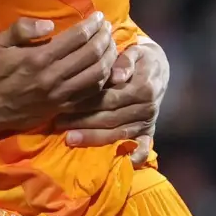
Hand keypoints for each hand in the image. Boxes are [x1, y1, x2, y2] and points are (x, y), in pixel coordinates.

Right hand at [0, 12, 115, 144]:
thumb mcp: (0, 43)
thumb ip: (22, 29)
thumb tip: (49, 23)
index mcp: (39, 58)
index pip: (76, 38)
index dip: (92, 25)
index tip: (99, 16)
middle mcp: (54, 76)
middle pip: (92, 54)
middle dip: (104, 37)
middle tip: (107, 28)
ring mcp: (61, 94)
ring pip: (97, 74)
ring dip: (108, 57)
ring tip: (110, 45)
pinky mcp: (64, 107)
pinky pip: (92, 93)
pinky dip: (103, 78)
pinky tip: (105, 67)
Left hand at [55, 39, 168, 165]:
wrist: (158, 69)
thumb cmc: (138, 59)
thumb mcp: (135, 52)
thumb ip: (125, 61)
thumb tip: (116, 76)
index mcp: (142, 88)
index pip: (109, 98)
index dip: (86, 103)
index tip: (64, 105)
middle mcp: (147, 108)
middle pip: (110, 118)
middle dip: (82, 123)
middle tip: (58, 124)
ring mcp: (148, 122)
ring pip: (118, 134)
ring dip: (93, 138)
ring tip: (69, 139)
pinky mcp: (149, 132)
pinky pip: (142, 147)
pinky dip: (134, 157)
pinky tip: (119, 163)